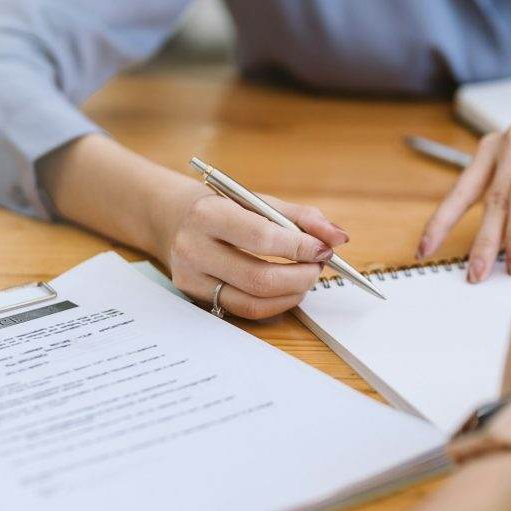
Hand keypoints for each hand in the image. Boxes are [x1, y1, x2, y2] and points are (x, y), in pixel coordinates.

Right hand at [159, 188, 348, 319]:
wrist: (172, 219)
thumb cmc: (223, 208)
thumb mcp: (257, 200)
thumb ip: (301, 217)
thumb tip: (338, 238)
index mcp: (209, 214)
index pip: (261, 238)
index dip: (299, 247)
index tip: (324, 249)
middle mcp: (194, 248)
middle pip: (258, 278)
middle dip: (300, 276)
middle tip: (319, 266)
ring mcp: (191, 278)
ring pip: (253, 302)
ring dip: (292, 294)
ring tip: (306, 277)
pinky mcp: (196, 298)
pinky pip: (244, 310)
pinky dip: (275, 304)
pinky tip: (287, 290)